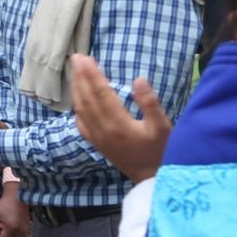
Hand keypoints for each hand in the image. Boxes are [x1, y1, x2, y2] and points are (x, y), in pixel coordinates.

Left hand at [69, 54, 169, 180]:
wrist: (151, 178)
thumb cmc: (160, 150)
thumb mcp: (162, 127)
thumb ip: (150, 103)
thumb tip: (138, 79)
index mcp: (118, 123)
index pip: (101, 93)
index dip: (92, 74)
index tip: (84, 58)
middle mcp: (103, 129)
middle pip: (87, 98)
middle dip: (80, 76)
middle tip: (75, 58)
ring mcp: (97, 138)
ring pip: (81, 109)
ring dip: (76, 89)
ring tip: (74, 72)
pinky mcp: (97, 144)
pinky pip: (81, 123)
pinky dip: (77, 108)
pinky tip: (77, 100)